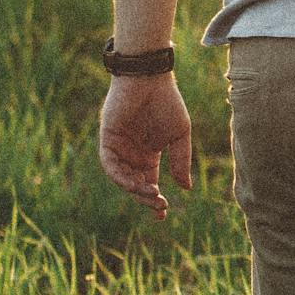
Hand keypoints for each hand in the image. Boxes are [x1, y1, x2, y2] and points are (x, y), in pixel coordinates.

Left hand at [100, 73, 193, 218]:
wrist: (149, 79)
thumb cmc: (167, 103)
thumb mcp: (180, 135)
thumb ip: (180, 161)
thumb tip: (186, 188)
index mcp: (149, 154)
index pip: (149, 183)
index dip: (154, 201)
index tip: (162, 215)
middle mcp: (132, 154)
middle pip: (136, 185)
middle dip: (147, 198)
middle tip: (160, 204)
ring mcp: (119, 148)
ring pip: (123, 178)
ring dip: (135, 189)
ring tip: (152, 193)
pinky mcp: (108, 140)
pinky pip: (110, 165)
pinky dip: (120, 176)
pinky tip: (134, 183)